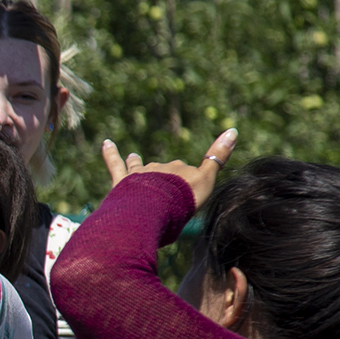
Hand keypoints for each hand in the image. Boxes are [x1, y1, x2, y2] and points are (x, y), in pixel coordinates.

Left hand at [101, 128, 237, 208]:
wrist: (156, 208)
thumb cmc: (184, 198)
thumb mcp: (207, 182)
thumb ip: (218, 158)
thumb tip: (233, 129)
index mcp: (180, 171)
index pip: (184, 172)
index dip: (186, 178)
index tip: (186, 183)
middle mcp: (161, 169)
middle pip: (163, 173)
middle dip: (162, 179)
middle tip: (161, 193)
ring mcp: (140, 174)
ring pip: (139, 167)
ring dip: (137, 164)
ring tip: (133, 157)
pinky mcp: (122, 180)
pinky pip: (114, 163)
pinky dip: (110, 152)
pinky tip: (106, 143)